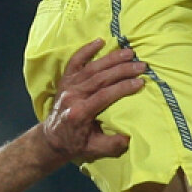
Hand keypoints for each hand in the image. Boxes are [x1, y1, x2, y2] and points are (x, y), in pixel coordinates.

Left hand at [42, 39, 144, 162]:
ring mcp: (68, 86)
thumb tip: (129, 136)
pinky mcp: (66, 80)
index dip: (123, 88)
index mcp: (79, 112)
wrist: (50, 139)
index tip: (140, 82)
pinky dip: (86, 50)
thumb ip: (111, 144)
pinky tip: (100, 41)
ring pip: (92, 68)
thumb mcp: (93, 149)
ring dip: (112, 58)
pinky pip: (75, 61)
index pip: (104, 96)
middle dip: (122, 70)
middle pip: (100, 78)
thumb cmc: (74, 144)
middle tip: (141, 65)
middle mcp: (72, 96)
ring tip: (130, 53)